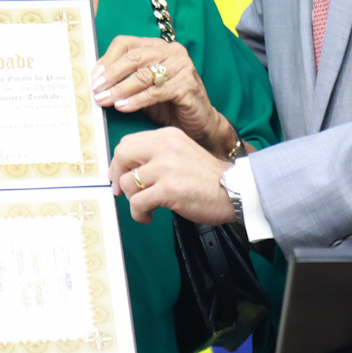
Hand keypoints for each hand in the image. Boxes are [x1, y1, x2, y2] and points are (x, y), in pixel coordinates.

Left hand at [93, 36, 233, 153]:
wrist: (199, 124)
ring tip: (105, 100)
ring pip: (143, 75)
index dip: (107, 59)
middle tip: (96, 90)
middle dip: (111, 74)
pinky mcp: (188, 85)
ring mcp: (182, 66)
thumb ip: (125, 79)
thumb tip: (96, 82)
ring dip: (120, 89)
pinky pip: (155, 92)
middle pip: (133, 57)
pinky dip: (136, 100)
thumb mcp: (143, 88)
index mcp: (158, 46)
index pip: (126, 43)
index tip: (94, 77)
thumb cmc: (168, 105)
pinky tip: (122, 107)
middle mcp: (171, 51)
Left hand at [107, 127, 235, 225]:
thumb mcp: (181, 152)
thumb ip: (157, 155)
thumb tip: (128, 168)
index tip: (121, 175)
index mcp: (167, 136)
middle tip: (123, 191)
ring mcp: (166, 168)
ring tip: (145, 207)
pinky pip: (137, 203)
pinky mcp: (169, 189)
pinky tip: (148, 216)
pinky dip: (138, 213)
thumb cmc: (207, 178)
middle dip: (117, 176)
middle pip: (122, 156)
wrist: (234, 191)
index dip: (120, 162)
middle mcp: (165, 147)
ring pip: (128, 183)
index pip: (128, 142)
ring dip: (132, 200)